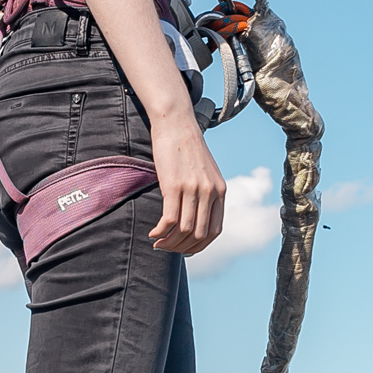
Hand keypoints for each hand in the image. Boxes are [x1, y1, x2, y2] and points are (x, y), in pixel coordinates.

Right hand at [148, 121, 225, 254]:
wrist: (176, 123)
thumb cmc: (187, 147)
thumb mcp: (206, 171)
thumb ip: (207, 192)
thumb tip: (198, 216)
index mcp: (220, 191)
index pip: (215, 232)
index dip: (199, 246)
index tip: (185, 249)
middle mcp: (209, 192)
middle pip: (198, 235)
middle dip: (181, 247)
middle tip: (167, 248)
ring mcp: (192, 189)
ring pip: (184, 230)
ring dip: (169, 242)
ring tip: (157, 243)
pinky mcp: (174, 185)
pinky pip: (169, 219)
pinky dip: (160, 232)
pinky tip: (152, 233)